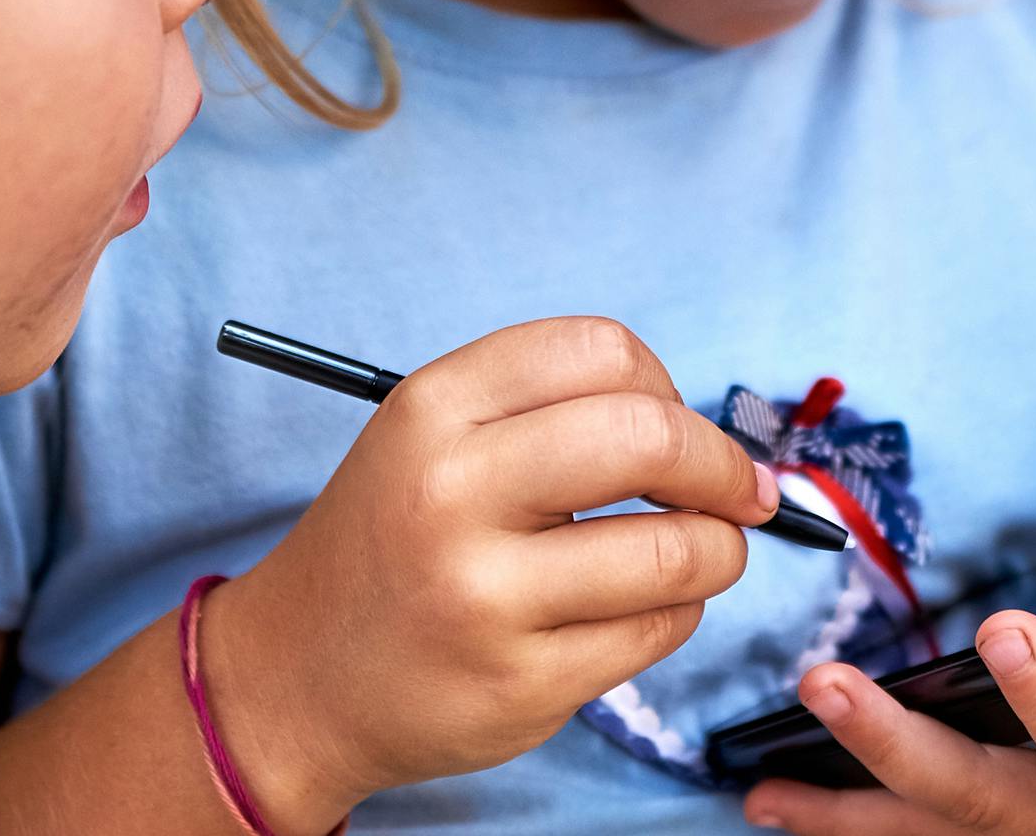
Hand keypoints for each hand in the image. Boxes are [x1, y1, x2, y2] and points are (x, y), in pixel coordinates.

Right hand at [203, 317, 773, 829]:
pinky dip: (676, 613)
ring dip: (719, 550)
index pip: (602, 352)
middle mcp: (452, 493)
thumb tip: (712, 436)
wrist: (294, 675)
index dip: (669, 386)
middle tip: (741, 491)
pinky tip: (636, 608)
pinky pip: (657, 631)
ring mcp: (485, 596)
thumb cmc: (394, 541)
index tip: (684, 426)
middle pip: (650, 437)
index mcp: (431, 410)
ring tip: (702, 554)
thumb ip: (550, 411)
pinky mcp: (520, 684)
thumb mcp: (432, 439)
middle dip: (723, 465)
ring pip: (675, 550)